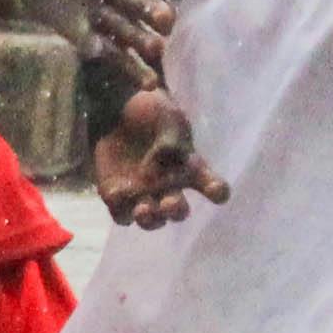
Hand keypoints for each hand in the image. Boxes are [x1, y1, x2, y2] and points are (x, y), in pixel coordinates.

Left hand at [88, 84, 228, 228]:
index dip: (216, 191)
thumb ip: (168, 141)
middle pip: (178, 210)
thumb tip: (161, 156)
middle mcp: (169, 188)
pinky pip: (121, 213)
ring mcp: (144, 195)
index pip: (211, 185)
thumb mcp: (166, 120)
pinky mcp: (117, 197)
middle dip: (176, 211)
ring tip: (144, 209)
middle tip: (170, 203)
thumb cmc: (151, 114)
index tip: (215, 191)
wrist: (119, 111)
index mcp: (189, 169)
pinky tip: (117, 194)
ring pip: (151, 220)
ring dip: (150, 220)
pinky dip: (120, 209)